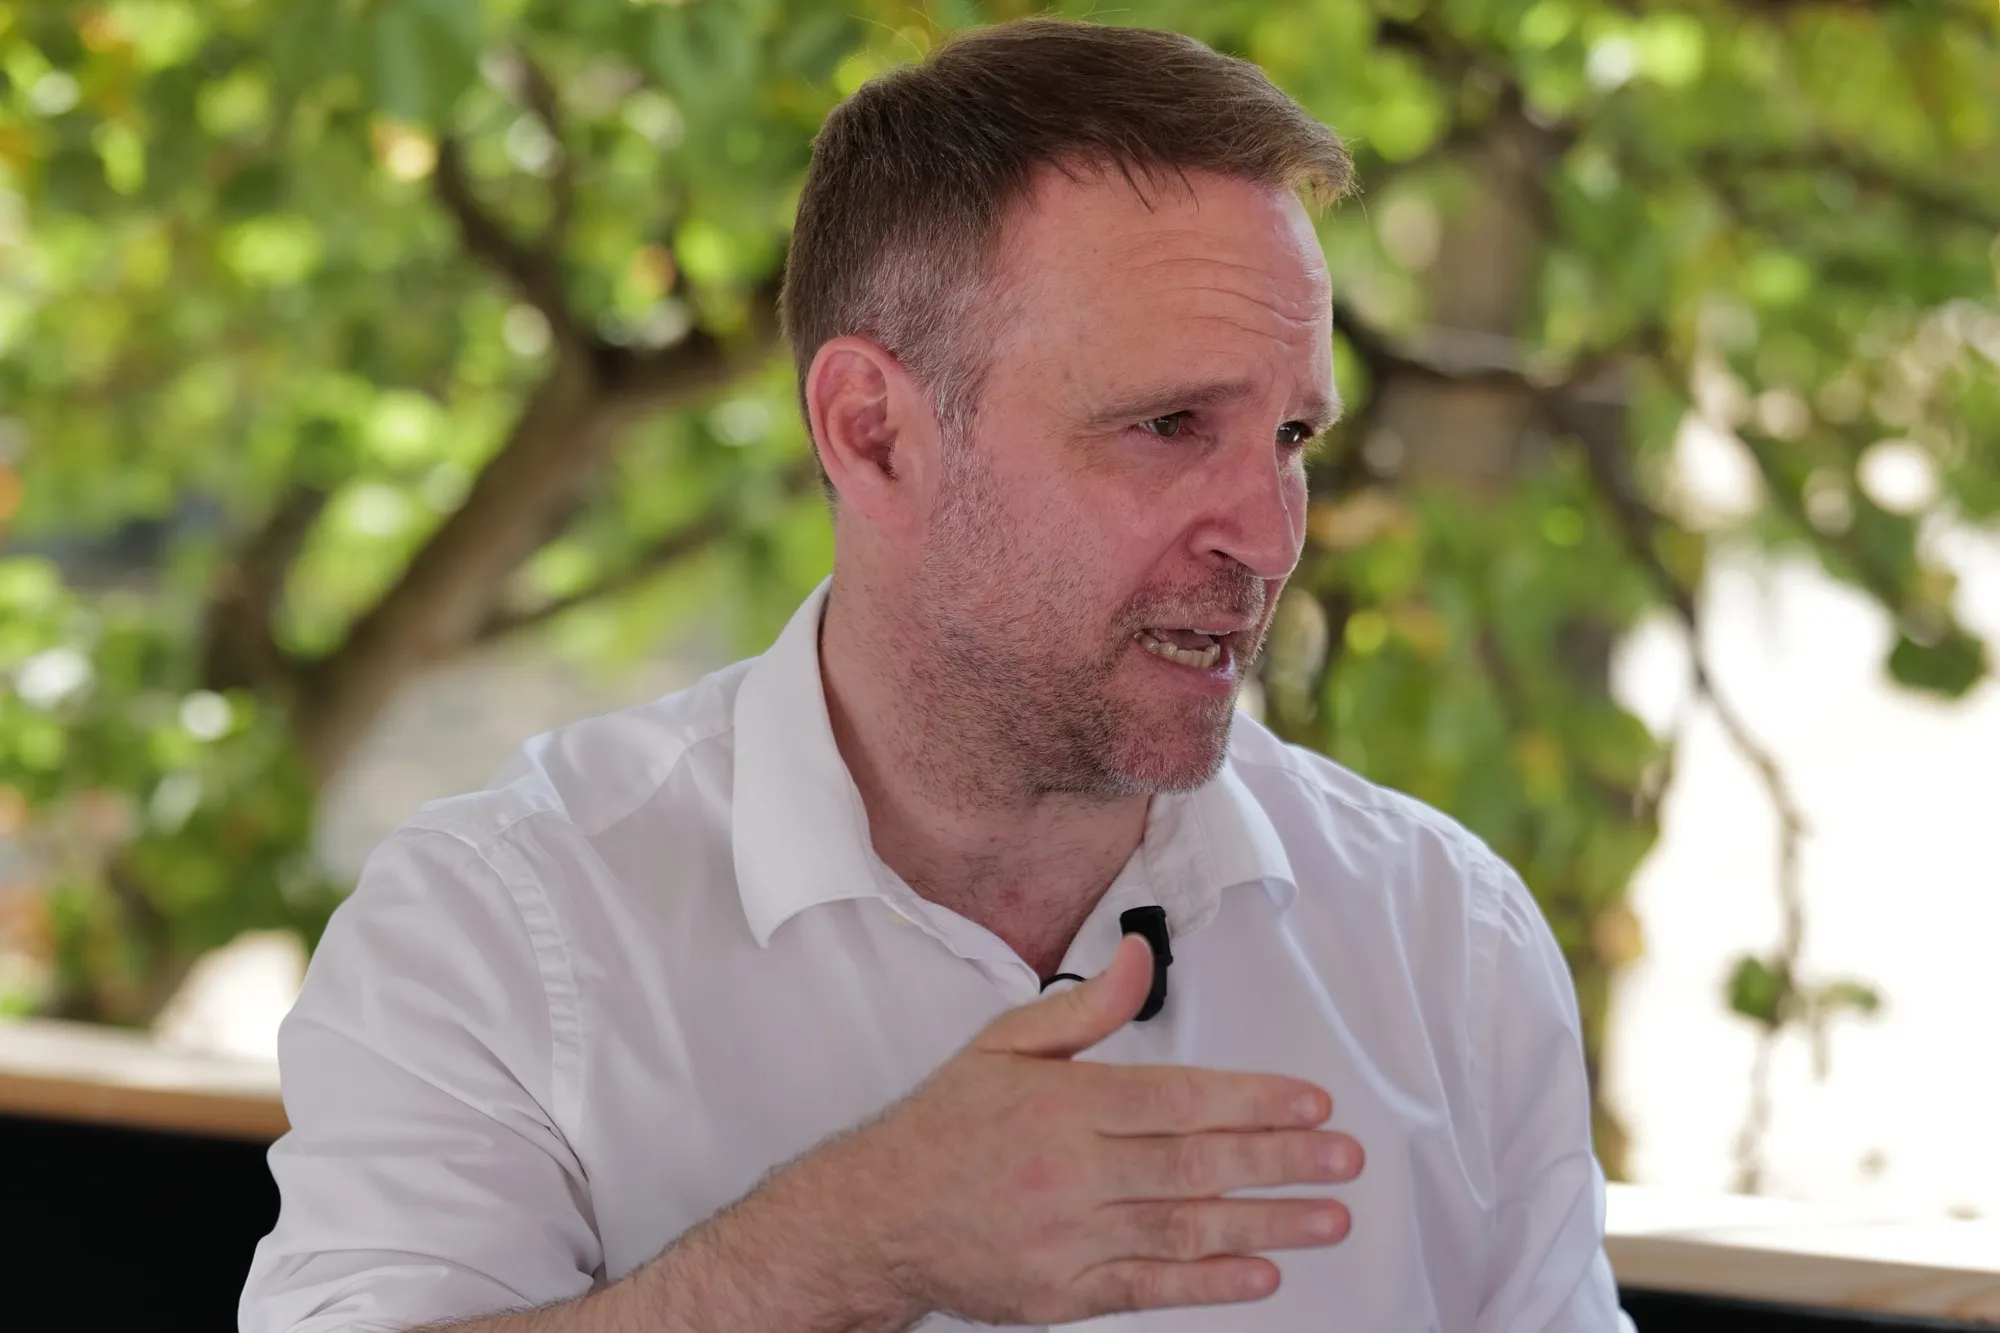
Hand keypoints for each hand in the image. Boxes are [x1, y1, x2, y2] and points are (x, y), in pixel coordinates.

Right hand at [809, 933, 1363, 1325]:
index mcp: (1062, 1104)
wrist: (876, 1217)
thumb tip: (1138, 957)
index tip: (1312, 1105)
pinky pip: (1148, 1288)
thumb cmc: (946, 1127)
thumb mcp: (1004, 1044)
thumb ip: (1082, 1006)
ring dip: (1267, 1225)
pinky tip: (1261, 1273)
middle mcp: (1070, 1171)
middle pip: (1195, 1164)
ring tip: (1329, 1218)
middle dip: (1281, 1161)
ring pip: (1184, 1229)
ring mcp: (1067, 1238)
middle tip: (1345, 1159)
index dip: (1252, 1102)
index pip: (1177, 1099)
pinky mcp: (1062, 1293)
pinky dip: (1208, 1284)